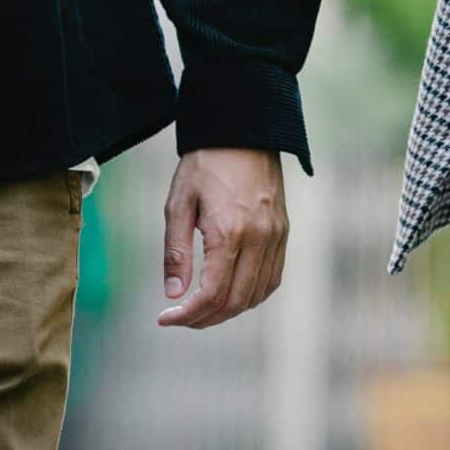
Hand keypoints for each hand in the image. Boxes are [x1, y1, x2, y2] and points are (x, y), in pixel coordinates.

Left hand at [160, 151, 287, 330]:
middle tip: (180, 318)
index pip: (212, 293)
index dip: (188, 314)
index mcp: (230, 232)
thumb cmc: (204, 164)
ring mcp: (276, 237)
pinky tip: (230, 294)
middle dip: (205, 318)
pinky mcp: (283, 233)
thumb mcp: (178, 204)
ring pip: (256, 295)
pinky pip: (272, 279)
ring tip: (201, 309)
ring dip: (228, 311)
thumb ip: (175, 253)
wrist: (243, 131)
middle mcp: (259, 238)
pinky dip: (251, 296)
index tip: (166, 319)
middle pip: (235, 301)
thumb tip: (174, 295)